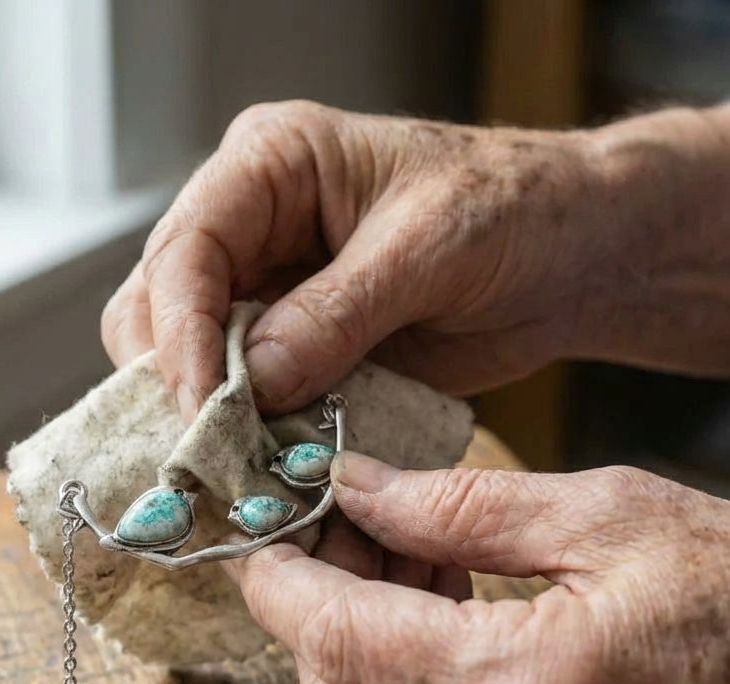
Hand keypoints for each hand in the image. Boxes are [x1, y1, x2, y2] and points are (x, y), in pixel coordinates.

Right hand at [102, 100, 729, 420]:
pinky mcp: (291, 351)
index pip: (186, 249)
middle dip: (175, 382)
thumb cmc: (514, 211)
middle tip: (207, 453)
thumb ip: (335, 314)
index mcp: (272, 166)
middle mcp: (251, 227)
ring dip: (206, 419)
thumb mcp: (428, 248)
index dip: (179, 332)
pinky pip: (242, 399)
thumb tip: (252, 383)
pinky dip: (247, 439)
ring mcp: (266, 292)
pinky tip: (264, 470)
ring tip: (234, 471)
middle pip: (159, 308)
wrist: (570, 256)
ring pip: (187, 362)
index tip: (199, 406)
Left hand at [226, 451, 729, 683]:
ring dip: (355, 671)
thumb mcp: (609, 516)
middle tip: (350, 546)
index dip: (280, 586)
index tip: (264, 543)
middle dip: (315, 620)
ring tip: (408, 592)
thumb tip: (354, 487)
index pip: (337, 641)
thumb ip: (458, 506)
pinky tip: (442, 660)